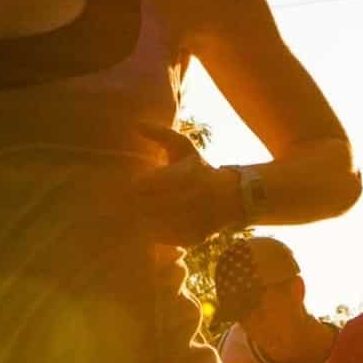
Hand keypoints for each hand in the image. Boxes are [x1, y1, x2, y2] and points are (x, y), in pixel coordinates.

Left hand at [133, 124, 240, 245]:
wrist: (231, 196)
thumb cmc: (199, 168)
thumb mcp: (183, 147)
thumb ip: (160, 134)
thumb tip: (135, 124)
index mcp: (184, 175)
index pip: (142, 185)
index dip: (135, 186)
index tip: (132, 185)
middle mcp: (190, 199)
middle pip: (144, 206)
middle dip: (135, 203)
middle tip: (130, 201)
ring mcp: (193, 220)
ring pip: (151, 224)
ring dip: (142, 219)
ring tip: (140, 213)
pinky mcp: (193, 237)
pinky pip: (163, 238)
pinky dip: (154, 233)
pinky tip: (154, 224)